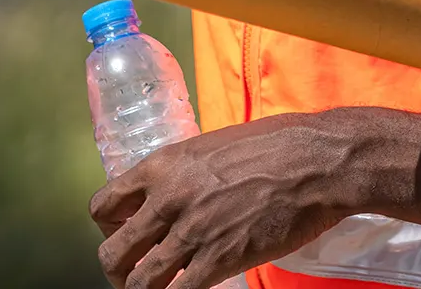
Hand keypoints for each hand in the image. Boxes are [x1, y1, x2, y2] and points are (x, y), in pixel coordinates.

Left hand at [89, 108, 420, 287]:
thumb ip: (185, 172)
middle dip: (119, 270)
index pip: (102, 205)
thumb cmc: (276, 145)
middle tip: (138, 274)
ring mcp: (190, 233)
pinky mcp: (217, 261)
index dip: (109, 228)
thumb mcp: (215, 146)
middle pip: (111, 252)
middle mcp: (167, 199)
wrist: (318, 162)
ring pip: (138, 282)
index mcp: (162, 165)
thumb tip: (178, 190)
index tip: (128, 236)